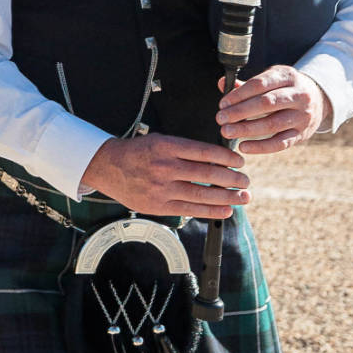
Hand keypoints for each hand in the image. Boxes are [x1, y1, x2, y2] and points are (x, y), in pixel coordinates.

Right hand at [79, 135, 249, 218]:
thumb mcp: (160, 141)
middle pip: (208, 175)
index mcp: (166, 146)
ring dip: (228, 197)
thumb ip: (185, 150)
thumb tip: (217, 160)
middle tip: (245, 181)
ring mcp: (161, 188)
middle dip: (233, 179)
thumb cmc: (138, 152)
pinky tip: (226, 209)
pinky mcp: (159, 205)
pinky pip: (191, 209)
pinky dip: (211, 211)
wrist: (107, 166)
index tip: (240, 163)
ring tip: (243, 196)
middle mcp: (165, 167)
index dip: (227, 158)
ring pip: (203, 194)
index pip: (205, 152)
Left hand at [217, 65, 332, 154]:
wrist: (319, 99)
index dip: (239, 94)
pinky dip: (261, 146)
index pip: (260, 84)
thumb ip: (246, 84)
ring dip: (247, 129)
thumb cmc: (284, 88)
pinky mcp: (303, 134)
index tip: (222, 104)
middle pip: (266, 104)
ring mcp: (303, 116)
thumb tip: (222, 83)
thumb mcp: (271, 79)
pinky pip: (280, 143)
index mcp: (287, 76)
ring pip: (273, 124)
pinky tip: (243, 147)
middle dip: (240, 112)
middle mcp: (298, 95)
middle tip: (220, 119)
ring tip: (227, 131)